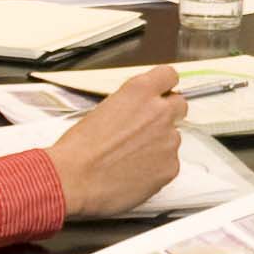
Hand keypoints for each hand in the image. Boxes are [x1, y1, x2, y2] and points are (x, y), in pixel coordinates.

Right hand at [43, 69, 188, 220]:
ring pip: (173, 138)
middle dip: (167, 114)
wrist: (75, 178)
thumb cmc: (80, 147)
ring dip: (159, 145)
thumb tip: (140, 111)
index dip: (164, 86)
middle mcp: (160, 112)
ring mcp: (169, 140)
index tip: (162, 92)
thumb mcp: (104, 109)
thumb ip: (131, 105)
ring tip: (131, 157)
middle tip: (147, 128)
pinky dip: (156, 168)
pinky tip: (135, 173)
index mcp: (140, 91)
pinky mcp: (171, 167)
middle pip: (179, 105)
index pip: (169, 75)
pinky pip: (170, 164)